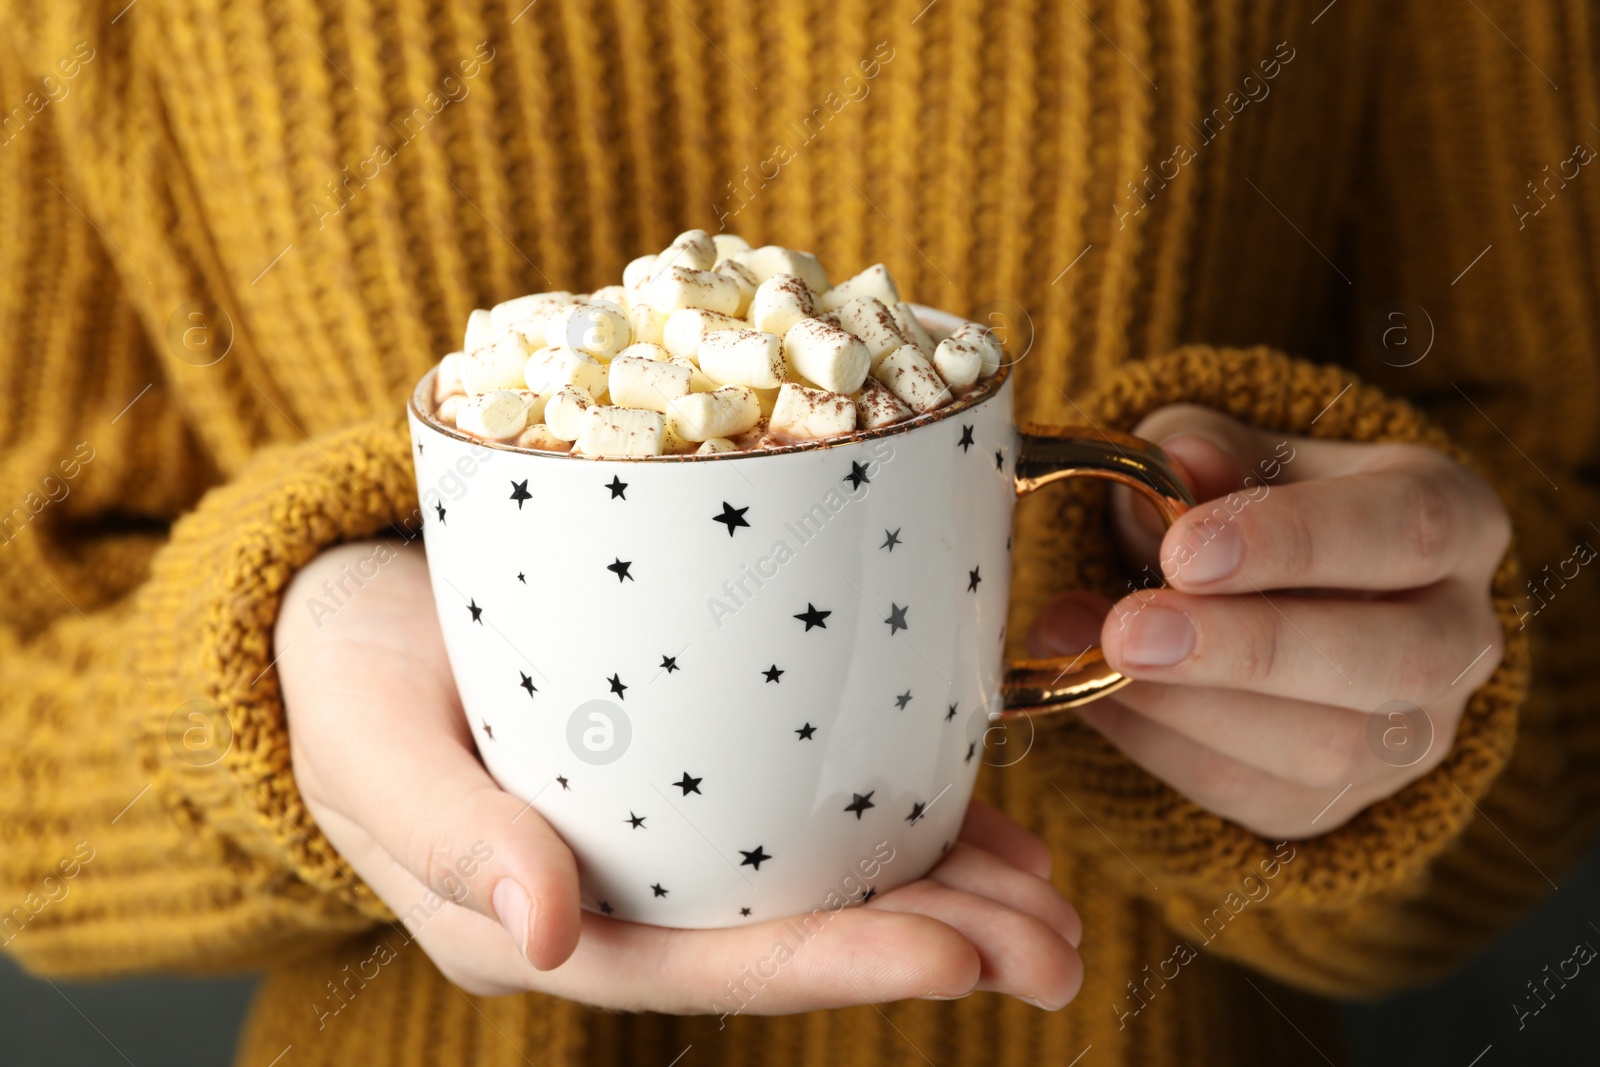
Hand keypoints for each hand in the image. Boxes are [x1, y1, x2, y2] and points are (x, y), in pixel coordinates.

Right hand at [277, 541, 1082, 1009]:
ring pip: (818, 887)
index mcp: (541, 923)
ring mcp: (660, 847)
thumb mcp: (367, 739)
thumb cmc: (347, 673)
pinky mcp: (691, 781)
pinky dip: (902, 825)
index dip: (834, 965)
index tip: (959, 951)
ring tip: (1055, 904)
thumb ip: (445, 832)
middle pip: (789, 940)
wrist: (348, 611)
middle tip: (1059, 945)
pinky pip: (808, 818)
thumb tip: (543, 933)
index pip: (705, 963)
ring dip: (947, 897)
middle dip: (933, 946)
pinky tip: (988, 828)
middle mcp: (618, 902)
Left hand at [1029, 405, 1510, 838]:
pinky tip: (1093, 693)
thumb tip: (1184, 461)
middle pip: (1391, 660)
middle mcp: (1460, 637)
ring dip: (1188, 708)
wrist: (1249, 595)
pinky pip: (1254, 794)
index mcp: (1455, 521)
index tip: (1184, 551)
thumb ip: (1206, 450)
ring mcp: (1413, 734)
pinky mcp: (1341, 801)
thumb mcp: (1227, 451)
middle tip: (1130, 630)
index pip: (1408, 530)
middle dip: (1248, 649)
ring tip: (1088, 651)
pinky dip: (1160, 746)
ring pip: (1326, 749)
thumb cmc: (1244, 505)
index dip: (1297, 542)